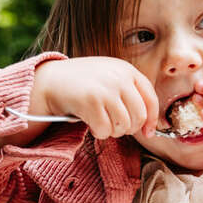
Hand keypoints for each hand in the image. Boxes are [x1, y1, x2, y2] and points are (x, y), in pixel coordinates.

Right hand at [34, 57, 159, 138]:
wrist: (50, 80)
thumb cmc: (81, 84)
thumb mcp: (109, 77)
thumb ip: (129, 93)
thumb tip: (148, 126)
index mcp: (126, 69)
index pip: (151, 99)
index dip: (152, 120)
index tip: (148, 132)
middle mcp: (119, 77)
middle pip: (139, 116)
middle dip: (129, 128)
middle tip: (115, 127)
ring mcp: (106, 88)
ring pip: (123, 125)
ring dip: (113, 132)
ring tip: (101, 123)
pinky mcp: (91, 101)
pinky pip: (106, 130)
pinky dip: (99, 133)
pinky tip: (91, 124)